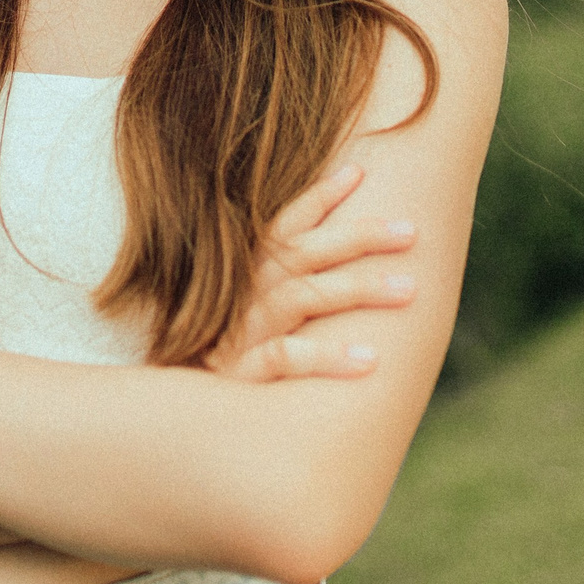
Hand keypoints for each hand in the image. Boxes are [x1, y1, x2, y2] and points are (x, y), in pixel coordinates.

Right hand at [207, 164, 418, 382]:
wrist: (171, 413)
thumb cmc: (216, 358)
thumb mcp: (239, 313)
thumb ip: (279, 284)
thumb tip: (334, 259)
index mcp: (243, 275)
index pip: (283, 225)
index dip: (318, 196)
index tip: (359, 170)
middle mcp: (242, 295)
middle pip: (303, 253)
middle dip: (359, 236)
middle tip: (412, 232)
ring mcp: (241, 332)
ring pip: (301, 296)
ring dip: (358, 289)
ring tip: (410, 289)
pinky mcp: (239, 373)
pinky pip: (285, 358)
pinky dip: (326, 356)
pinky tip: (371, 360)